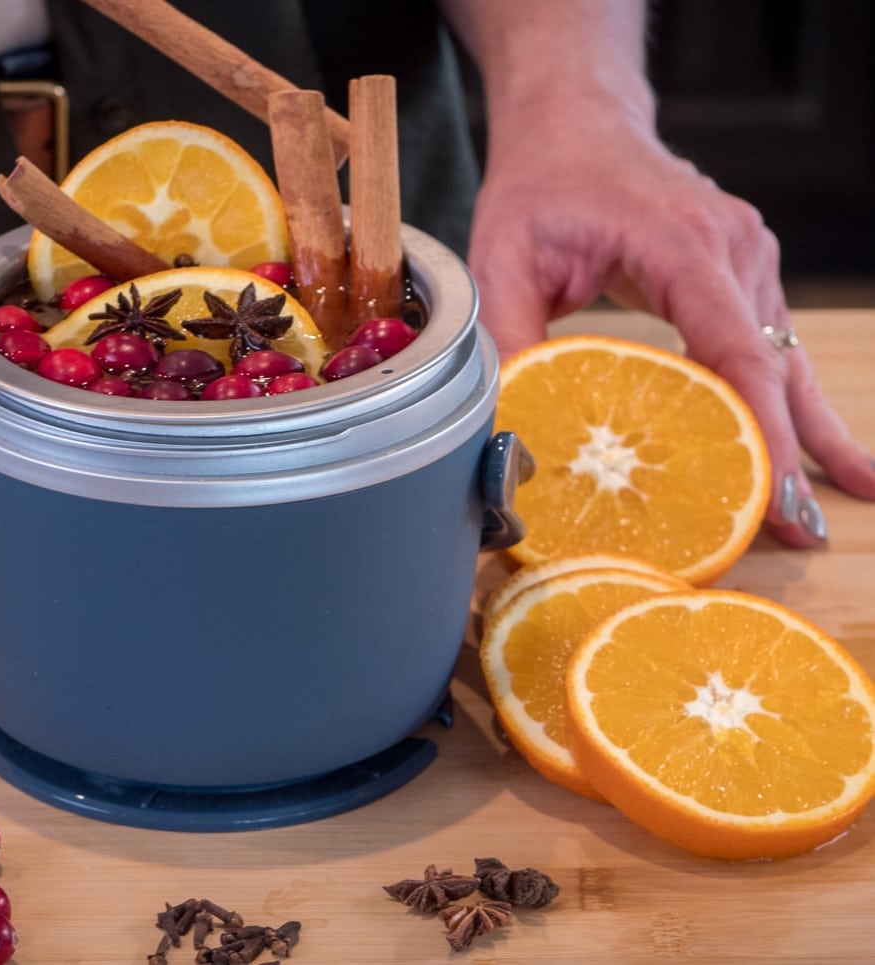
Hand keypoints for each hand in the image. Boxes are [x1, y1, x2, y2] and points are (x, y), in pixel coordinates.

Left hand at [468, 101, 874, 546]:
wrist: (575, 128)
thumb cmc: (542, 185)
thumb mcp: (504, 257)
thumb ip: (511, 339)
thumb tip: (512, 424)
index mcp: (681, 242)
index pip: (734, 345)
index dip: (757, 424)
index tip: (772, 487)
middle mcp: (731, 248)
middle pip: (772, 364)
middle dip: (791, 450)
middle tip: (799, 527)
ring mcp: (745, 258)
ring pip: (784, 359)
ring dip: (802, 435)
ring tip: (819, 507)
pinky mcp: (739, 273)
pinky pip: (770, 345)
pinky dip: (789, 401)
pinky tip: (819, 448)